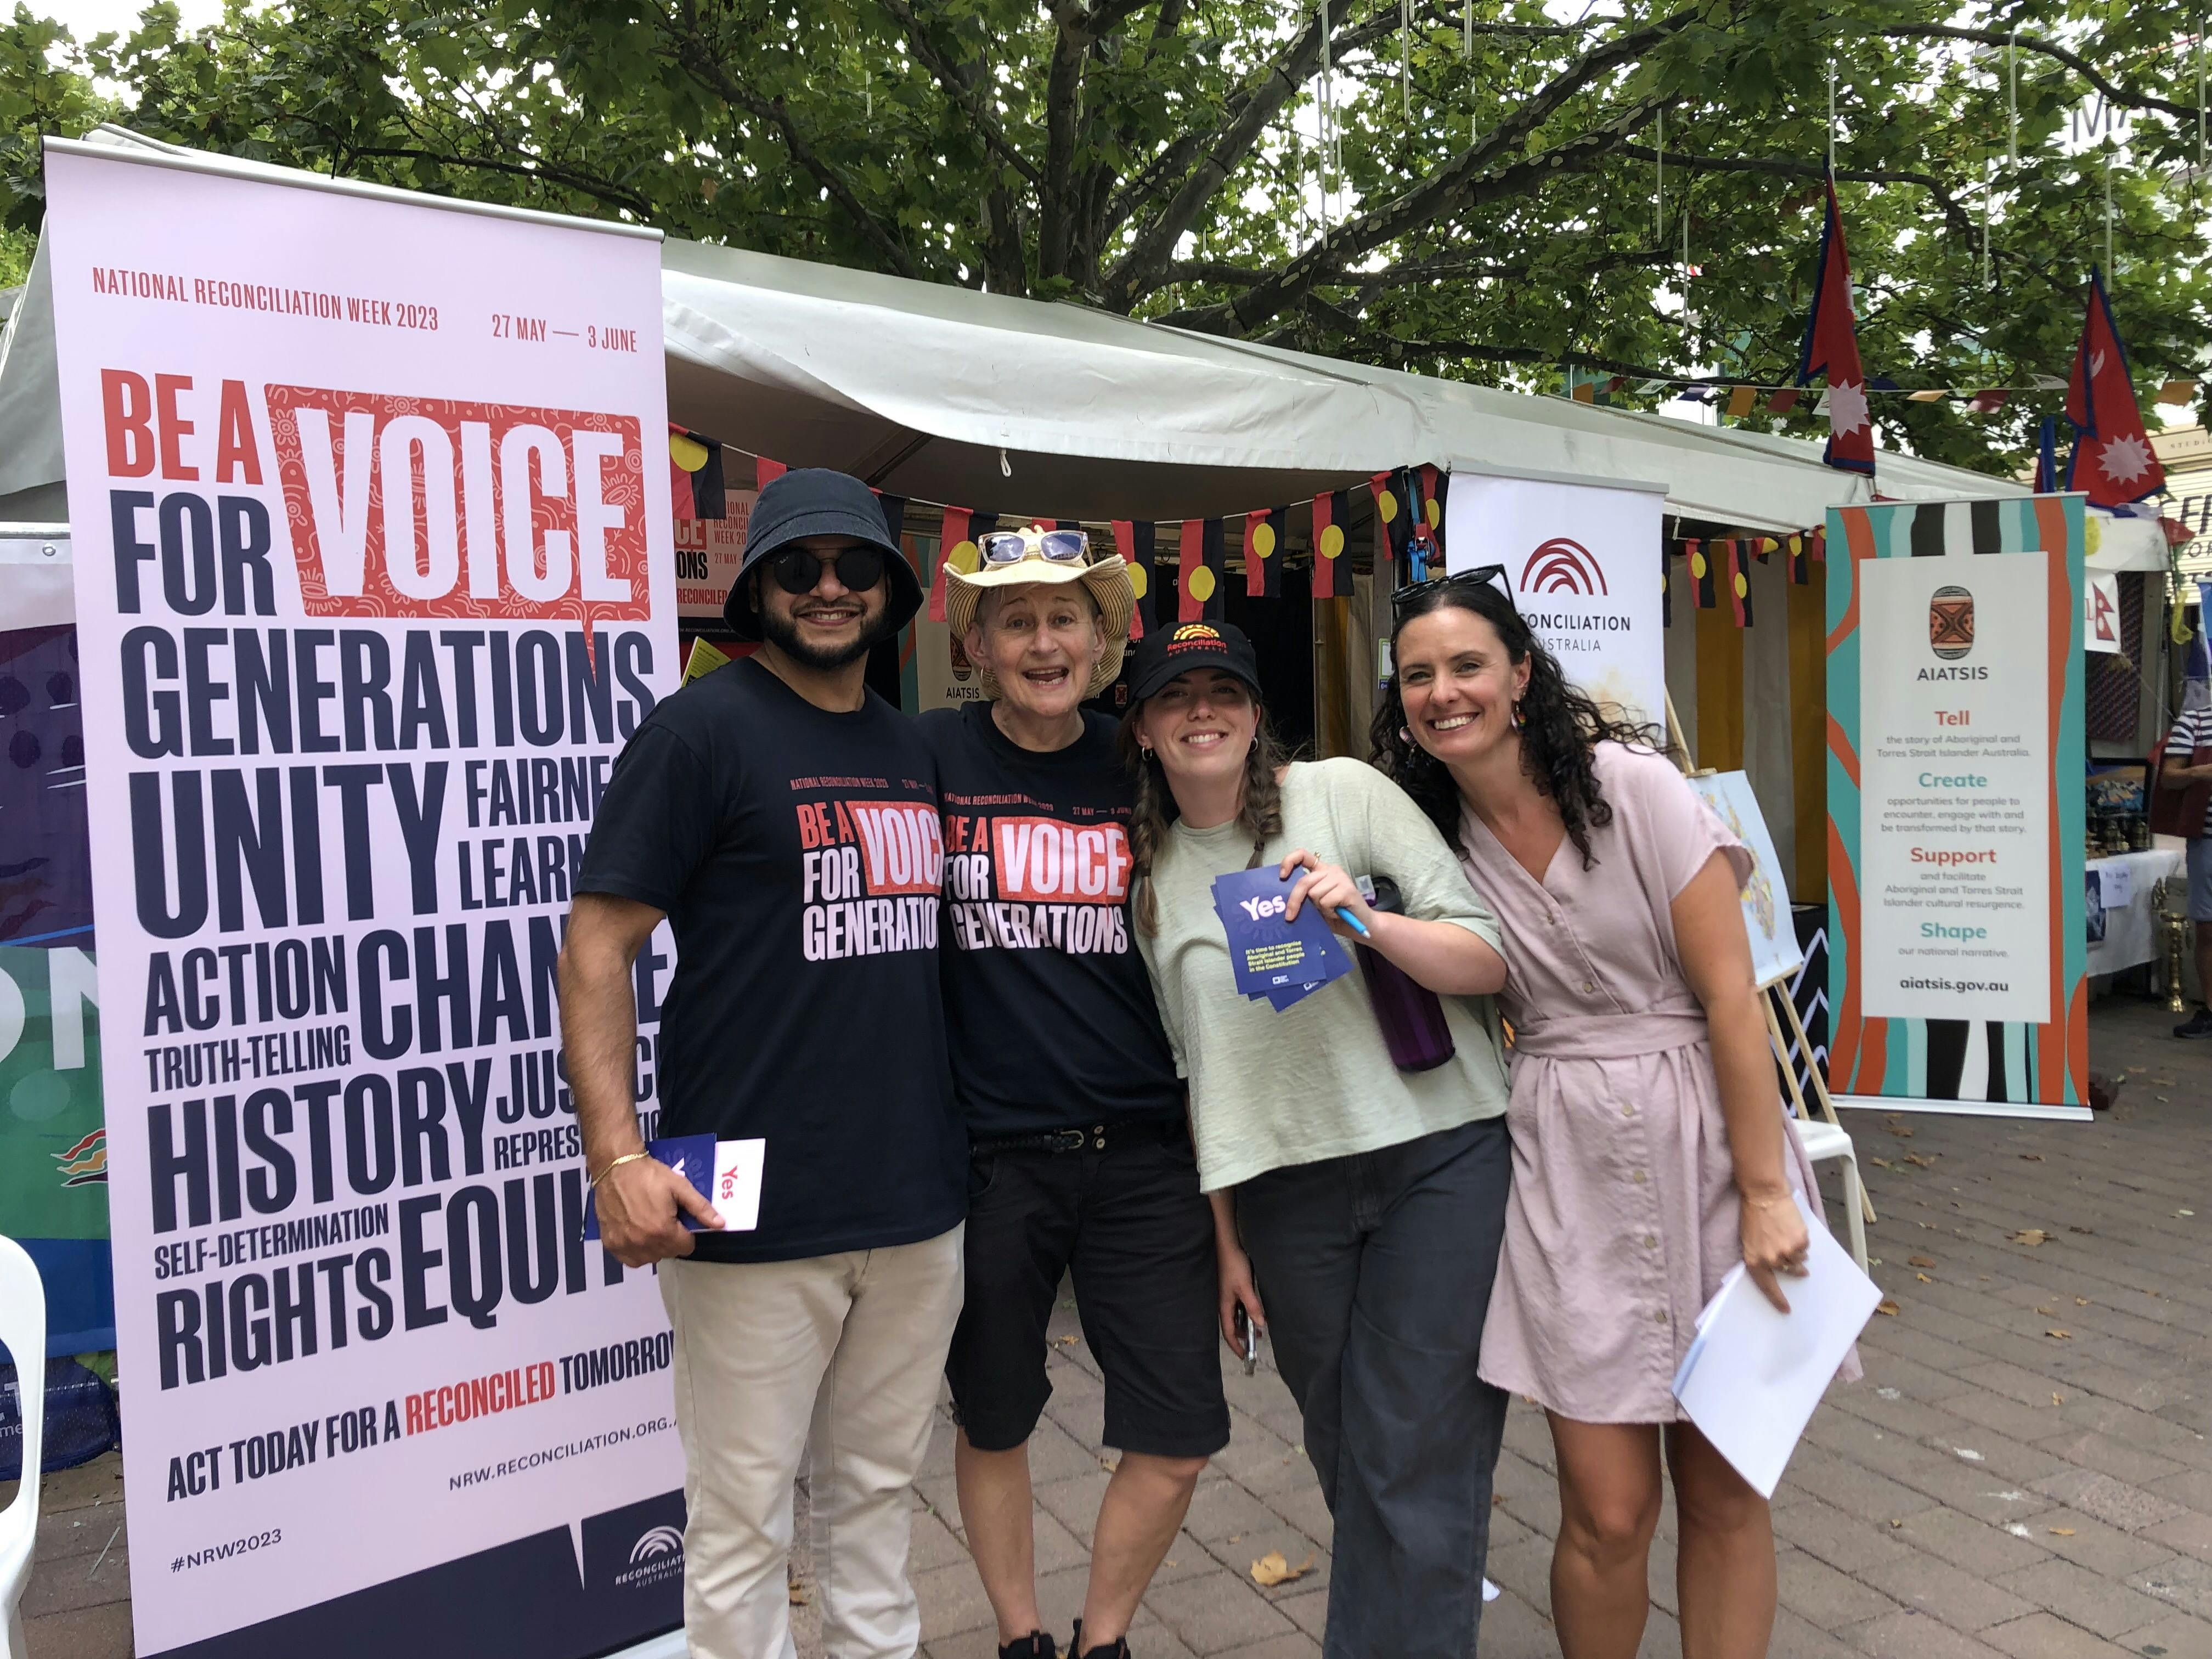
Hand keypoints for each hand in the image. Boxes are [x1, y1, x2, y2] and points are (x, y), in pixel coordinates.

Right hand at [594, 1153, 722, 1266]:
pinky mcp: (610, 1244)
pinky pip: (630, 1259)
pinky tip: (637, 1235)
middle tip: (665, 1219)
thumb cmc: (649, 1175)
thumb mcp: (679, 1186)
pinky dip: (636, 1252)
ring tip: (651, 1226)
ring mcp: (624, 1245)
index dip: (687, 1234)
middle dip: (671, 1239)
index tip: (680, 1221)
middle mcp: (643, 1243)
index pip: (686, 1247)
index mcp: (662, 1230)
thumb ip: (700, 1208)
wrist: (615, 1167)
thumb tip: (720, 1225)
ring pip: (650, 1258)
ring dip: (654, 1247)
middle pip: (668, 1253)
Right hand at [1217, 1237, 1266, 1354]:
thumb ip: (1252, 1306)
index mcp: (1224, 1306)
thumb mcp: (1245, 1287)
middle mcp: (1224, 1303)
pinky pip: (1238, 1306)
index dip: (1235, 1345)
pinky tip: (1254, 1309)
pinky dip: (1245, 1312)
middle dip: (1242, 1335)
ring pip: (1235, 1316)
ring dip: (1245, 1323)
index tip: (1245, 1355)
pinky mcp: (1231, 1288)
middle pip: (1231, 1325)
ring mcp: (1227, 1296)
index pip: (1228, 1332)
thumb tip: (1260, 1324)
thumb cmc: (1234, 1266)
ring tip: (1259, 1325)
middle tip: (1256, 1339)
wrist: (1227, 1246)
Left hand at [1278, 849, 1375, 939]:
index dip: (1289, 861)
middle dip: (1295, 901)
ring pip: (1314, 893)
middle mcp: (1331, 870)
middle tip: (1290, 917)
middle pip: (1303, 882)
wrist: (1363, 926)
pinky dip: (1329, 912)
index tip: (1282, 876)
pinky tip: (1338, 912)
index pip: (1302, 855)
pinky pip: (1326, 901)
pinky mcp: (1347, 888)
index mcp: (1321, 871)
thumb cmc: (1337, 916)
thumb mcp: (1316, 905)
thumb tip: (1281, 900)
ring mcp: (1340, 878)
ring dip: (1319, 908)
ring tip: (1331, 911)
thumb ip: (1304, 897)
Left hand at [1740, 1189, 1809, 1312]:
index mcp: (1755, 1262)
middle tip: (1796, 1263)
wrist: (1764, 1195)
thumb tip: (1778, 1269)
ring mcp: (1787, 1252)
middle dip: (1793, 1268)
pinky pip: (1805, 1248)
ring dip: (1797, 1251)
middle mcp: (1771, 1260)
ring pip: (1799, 1260)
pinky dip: (1801, 1241)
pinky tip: (1792, 1229)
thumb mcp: (1749, 1241)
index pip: (1767, 1287)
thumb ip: (1761, 1257)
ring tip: (1788, 1236)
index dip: (1777, 1300)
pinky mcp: (1800, 1241)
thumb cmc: (1753, 1217)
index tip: (1786, 1310)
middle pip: (1790, 1272)